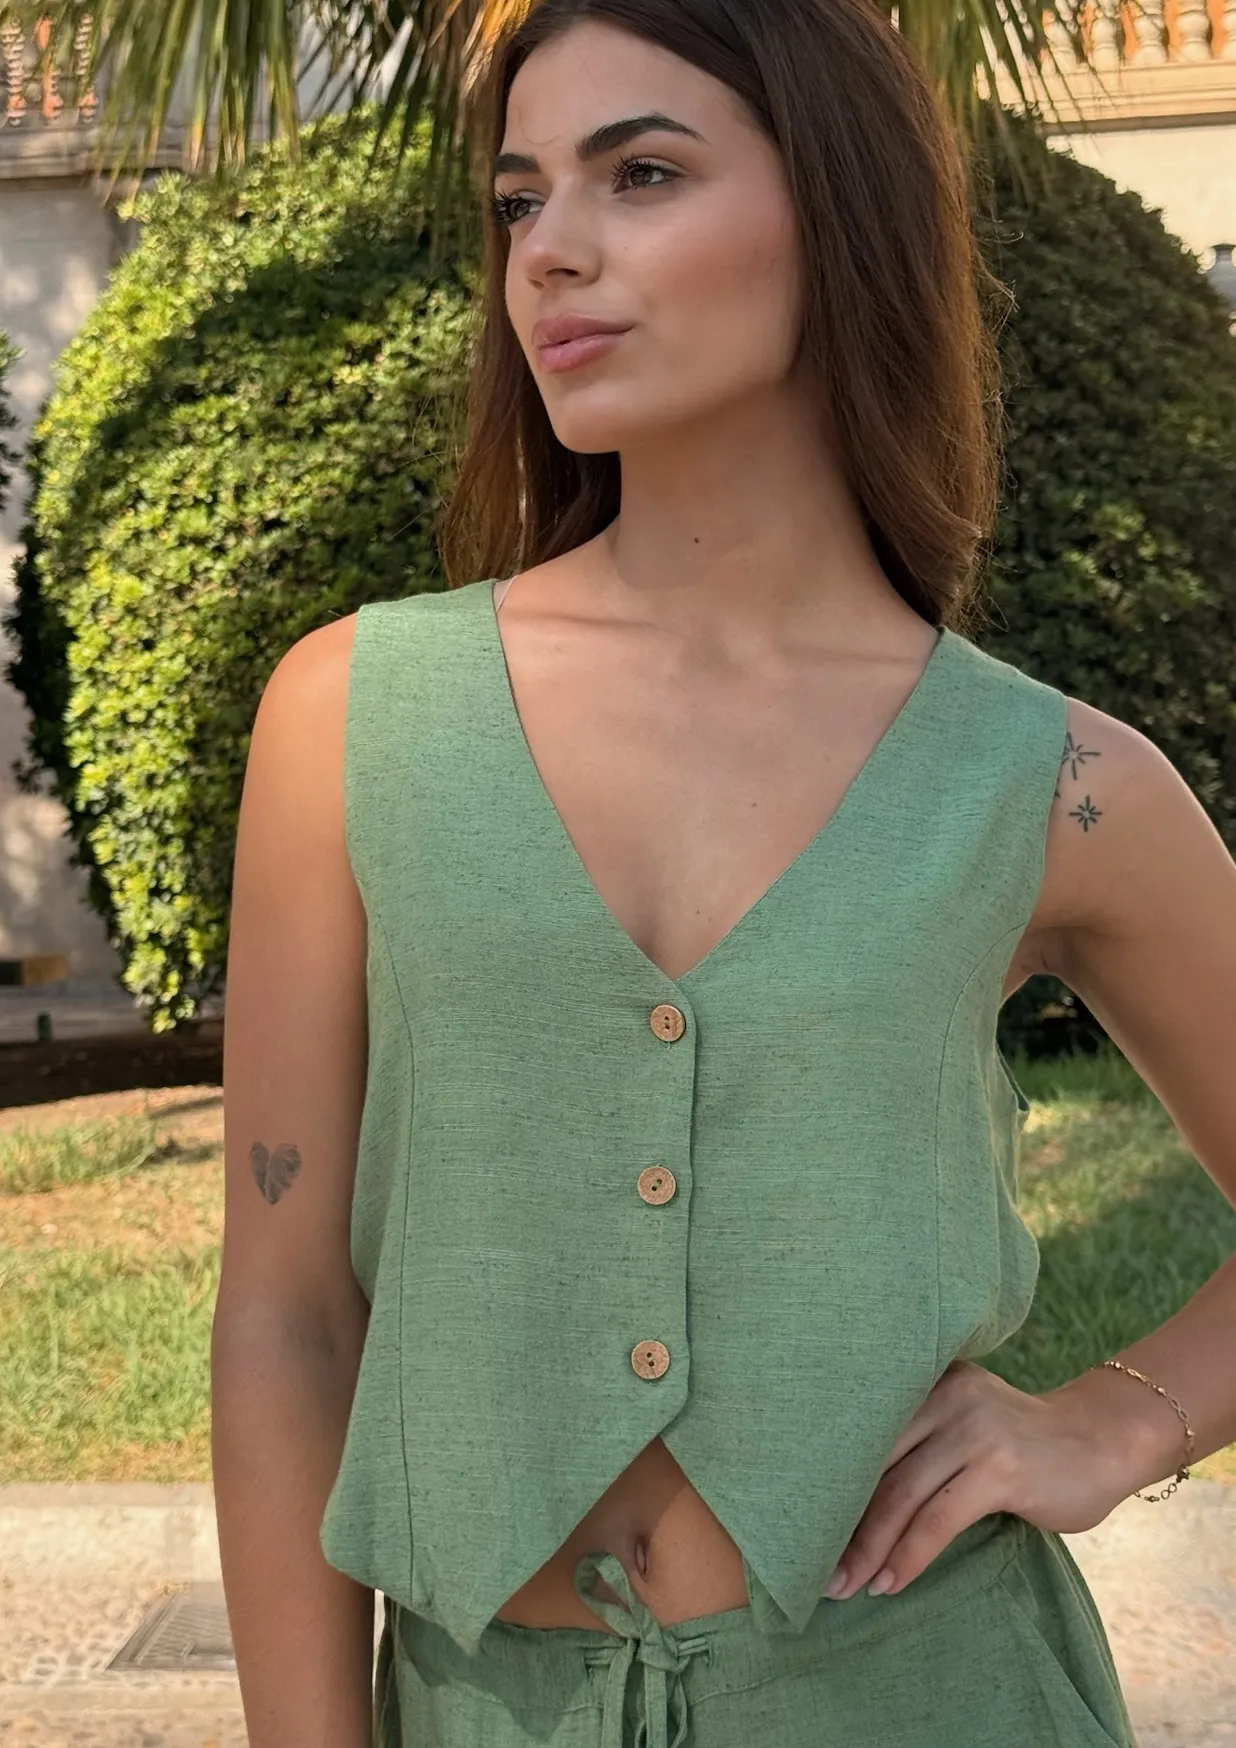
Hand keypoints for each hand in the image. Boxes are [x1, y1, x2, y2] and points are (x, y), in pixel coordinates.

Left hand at [821, 1359, 1133, 1601]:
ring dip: (866, 1548)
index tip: (793, 1522)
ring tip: (841, 1585)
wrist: (1100, 1440)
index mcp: (925, 1378)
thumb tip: (838, 1496)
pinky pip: (939, 1518)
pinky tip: (890, 1583)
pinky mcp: (1000, 1468)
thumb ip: (914, 1440)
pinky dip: (909, 1555)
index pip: (859, 1431)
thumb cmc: (1018, 1443)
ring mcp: (973, 1428)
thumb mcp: (960, 1421)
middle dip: (835, 1520)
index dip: (823, 1480)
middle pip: (871, 1463)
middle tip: (805, 1565)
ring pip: (900, 1494)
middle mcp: (943, 1393)